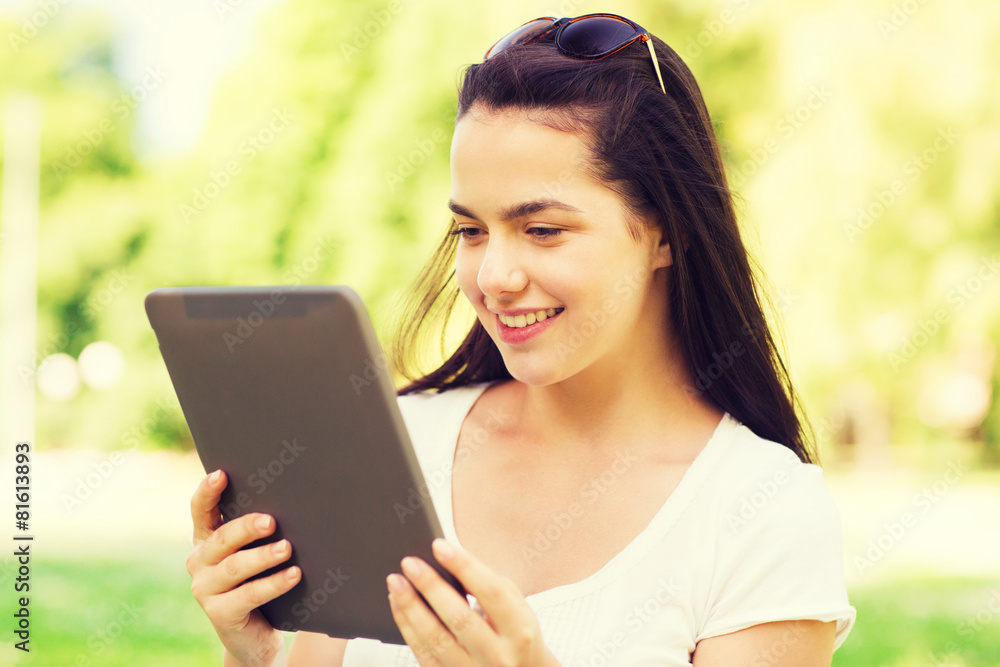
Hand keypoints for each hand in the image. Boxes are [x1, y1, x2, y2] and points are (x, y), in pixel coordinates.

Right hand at [186, 470, 301, 666]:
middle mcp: (199, 561)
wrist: (254, 633)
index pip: (200, 510)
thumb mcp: (254, 551)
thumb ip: (259, 529)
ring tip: (287, 548)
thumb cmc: (259, 579)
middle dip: (246, 527)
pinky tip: (293, 574)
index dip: (207, 492)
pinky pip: (248, 595)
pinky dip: (273, 583)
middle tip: (271, 521)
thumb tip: (293, 498)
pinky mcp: (219, 613)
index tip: (221, 474)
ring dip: (263, 556)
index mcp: (206, 538)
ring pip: (234, 567)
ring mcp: (205, 589)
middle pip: (221, 538)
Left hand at [386, 539, 559, 665]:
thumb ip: (487, 583)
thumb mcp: (515, 605)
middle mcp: (499, 655)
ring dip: (411, 608)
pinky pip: (424, 654)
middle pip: (460, 618)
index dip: (464, 566)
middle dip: (431, 587)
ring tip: (396, 583)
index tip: (439, 546)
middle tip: (409, 563)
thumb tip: (449, 559)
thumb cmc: (514, 632)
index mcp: (520, 629)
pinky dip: (407, 628)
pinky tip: (398, 606)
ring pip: (436, 640)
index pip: (491, 592)